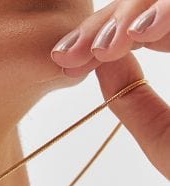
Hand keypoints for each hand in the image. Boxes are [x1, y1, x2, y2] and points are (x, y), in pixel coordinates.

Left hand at [50, 0, 169, 179]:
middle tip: (74, 52)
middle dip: (110, 21)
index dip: (99, 35)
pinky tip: (141, 34)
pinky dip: (168, 13)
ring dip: (136, 13)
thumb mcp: (163, 134)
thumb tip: (100, 61)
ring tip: (105, 45)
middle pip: (153, 4)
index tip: (65, 59)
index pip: (140, 27)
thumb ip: (133, 99)